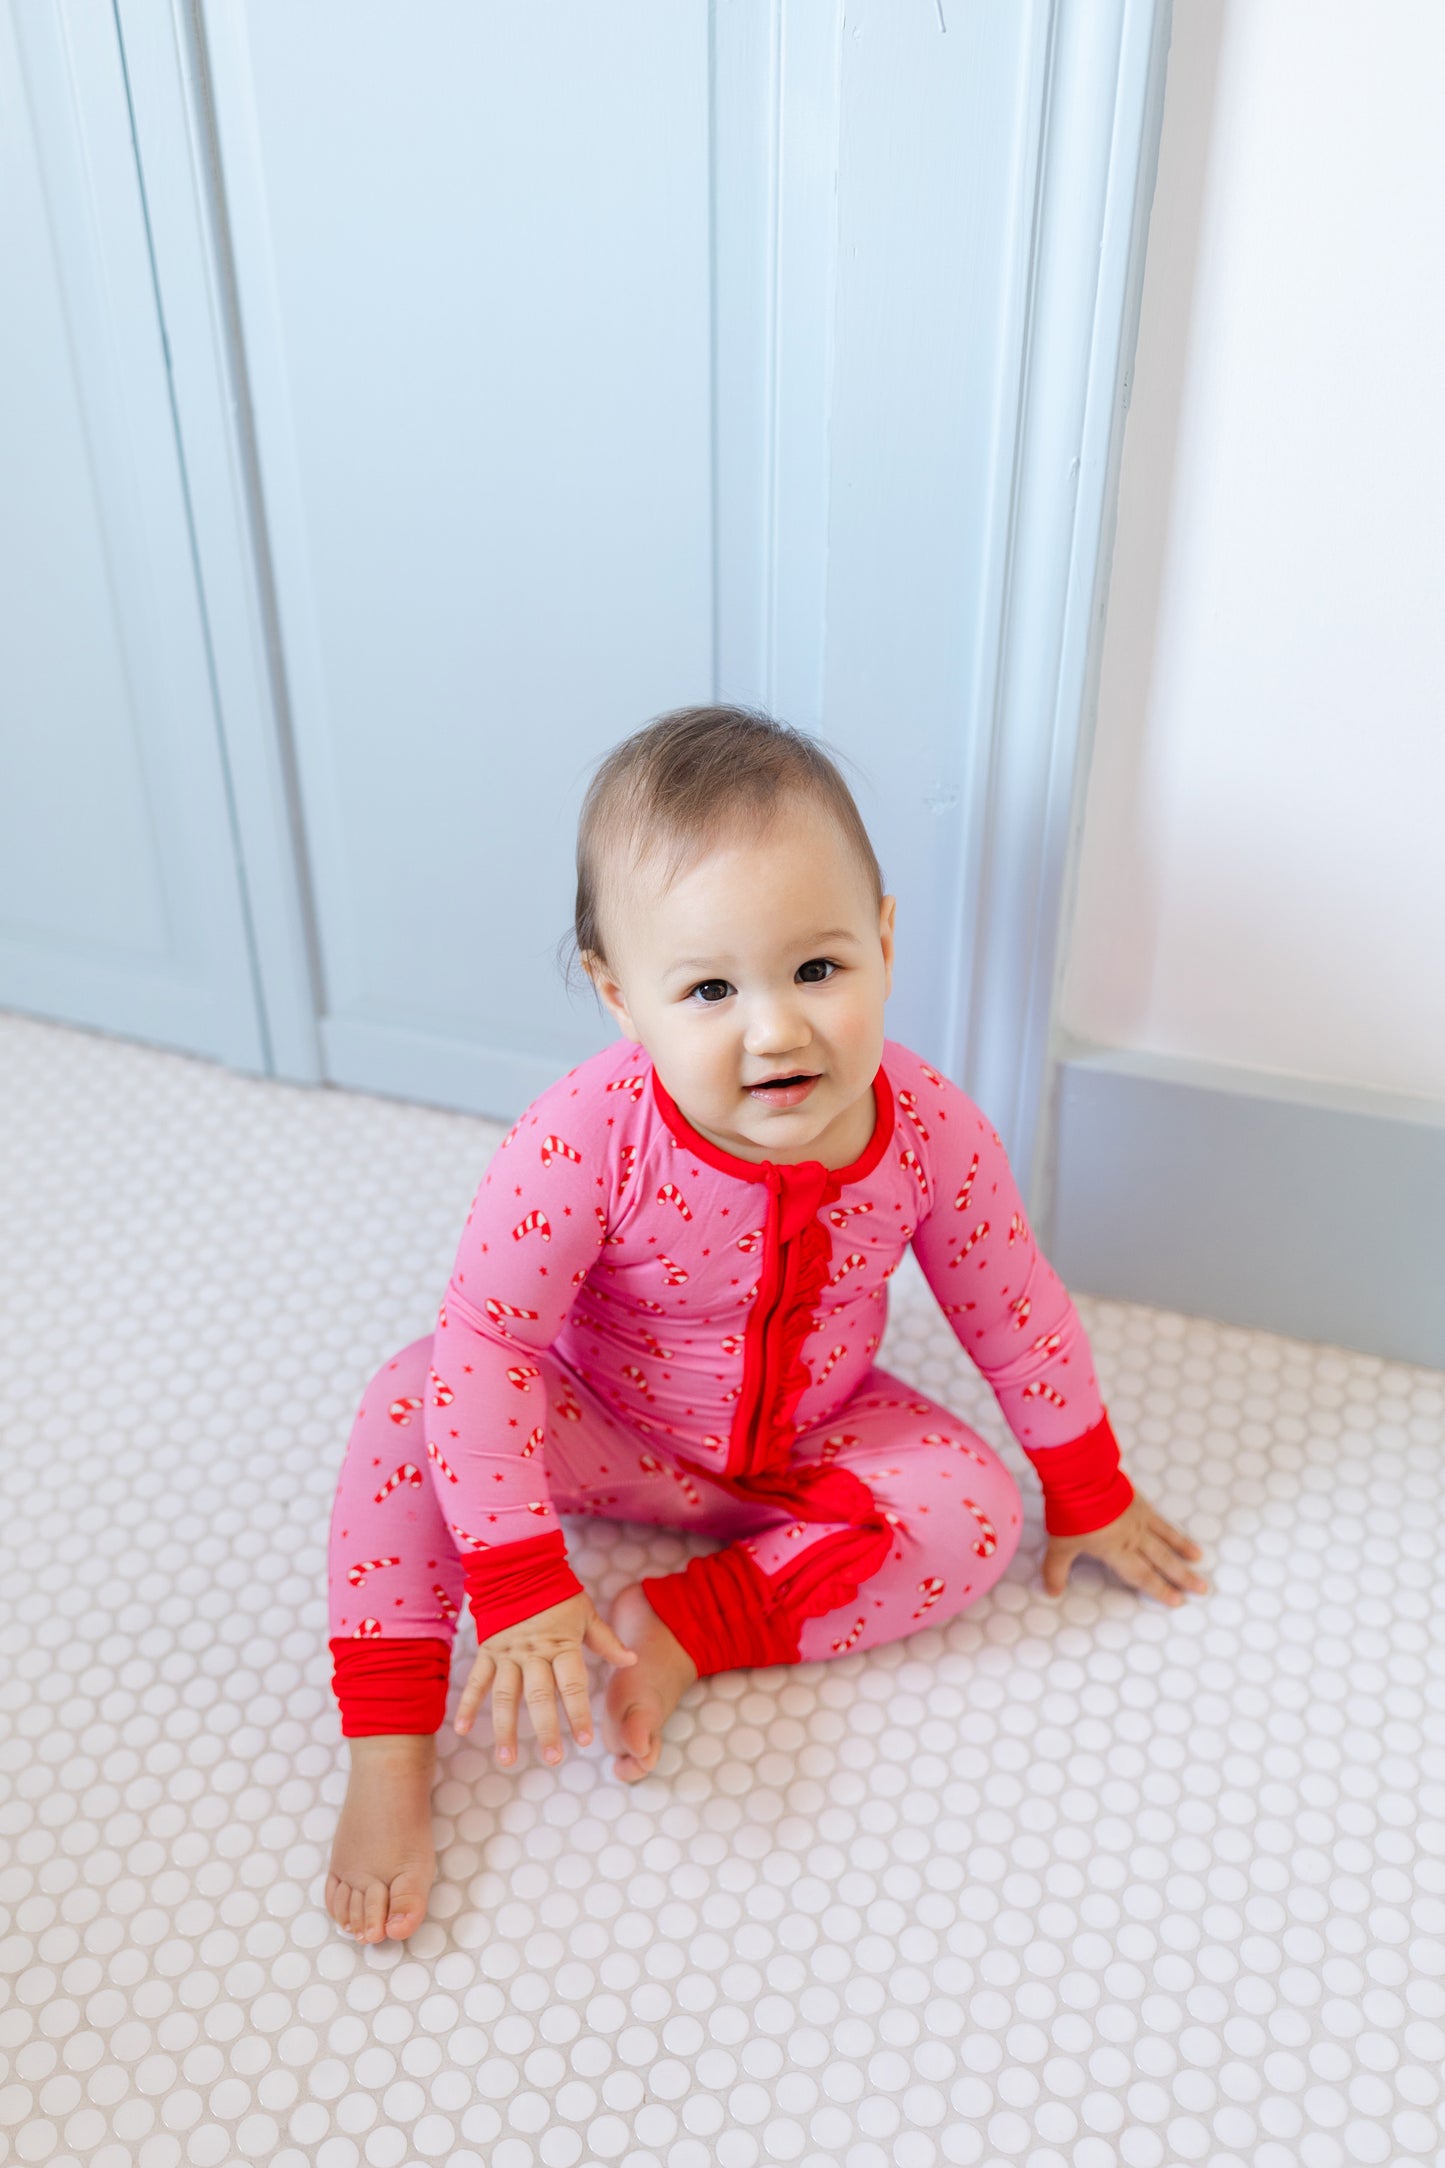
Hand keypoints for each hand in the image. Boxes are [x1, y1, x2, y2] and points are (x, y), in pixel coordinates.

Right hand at [454, 1591, 636, 1765]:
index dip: (579, 1713)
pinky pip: (476, 1681)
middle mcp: (533, 1653)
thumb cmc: (557, 1592)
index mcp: (561, 1645)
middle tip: (553, 1758)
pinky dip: (467, 1704)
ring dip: (505, 1728)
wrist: (518, 1566)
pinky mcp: (487, 1651)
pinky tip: (461, 1729)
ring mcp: (507, 1653)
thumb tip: (632, 1660)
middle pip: (539, 1696)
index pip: (572, 1685)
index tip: (585, 1740)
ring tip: (508, 1760)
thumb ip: (606, 1640)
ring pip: (506, 1696)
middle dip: (546, 1729)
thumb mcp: (585, 1612)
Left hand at [1040, 1489, 1208, 1607]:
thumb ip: (1056, 1570)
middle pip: (1162, 1561)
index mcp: (1116, 1551)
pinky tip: (1177, 1533)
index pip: (1142, 1576)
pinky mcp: (1139, 1503)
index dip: (1160, 1590)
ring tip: (1199, 1560)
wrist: (1082, 1477)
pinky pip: (1160, 1520)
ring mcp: (1139, 1519)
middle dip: (1181, 1577)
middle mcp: (1133, 1538)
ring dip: (1183, 1551)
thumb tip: (1051, 1592)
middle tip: (1202, 1589)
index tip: (1177, 1601)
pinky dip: (1171, 1528)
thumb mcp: (1060, 1545)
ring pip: (1166, 1540)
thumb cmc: (1072, 1512)